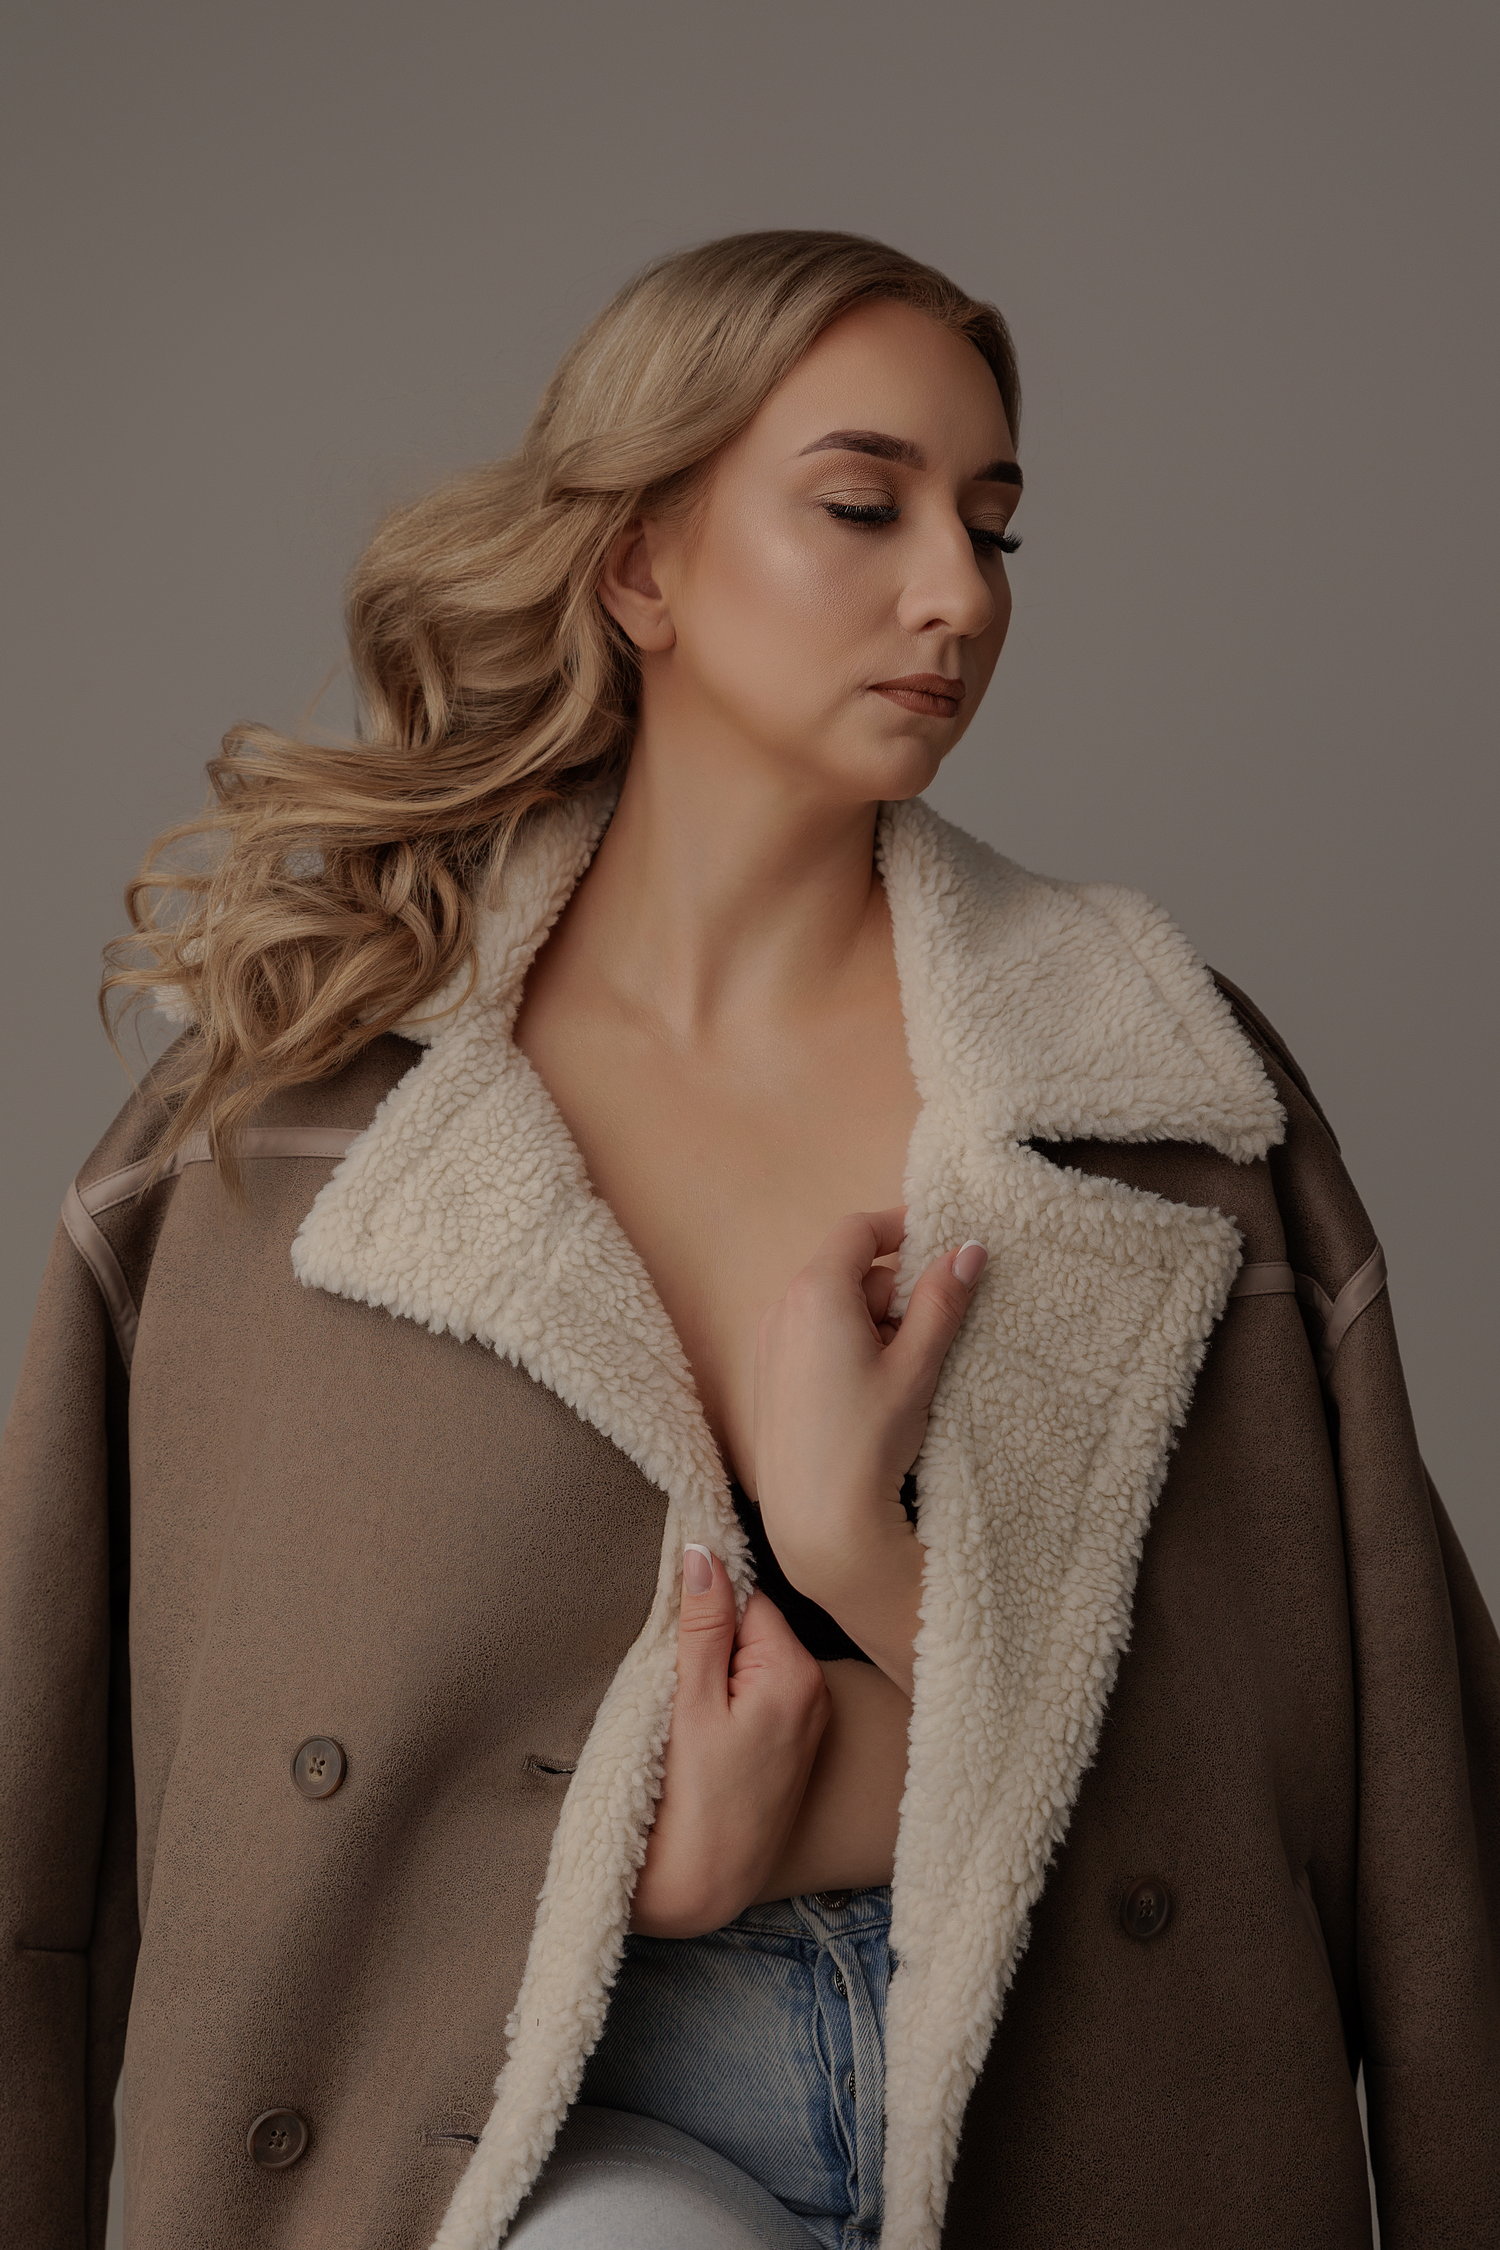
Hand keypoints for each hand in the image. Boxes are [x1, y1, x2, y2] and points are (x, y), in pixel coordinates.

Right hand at [630, 1545, 830, 1938]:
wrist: (704, 1889)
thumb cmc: (693, 1804)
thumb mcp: (688, 1705)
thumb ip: (701, 1624)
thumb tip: (705, 1551)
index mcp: (795, 1672)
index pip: (748, 1597)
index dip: (704, 1603)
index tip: (672, 1621)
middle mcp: (815, 1692)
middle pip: (752, 1629)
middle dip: (709, 1639)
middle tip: (674, 1683)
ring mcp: (808, 1722)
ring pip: (752, 1662)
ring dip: (715, 1671)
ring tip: (684, 1714)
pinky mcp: (792, 1748)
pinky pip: (757, 1696)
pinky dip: (726, 1701)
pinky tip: (701, 1735)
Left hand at [751, 1210, 987, 1689]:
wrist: (817, 1519)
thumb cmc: (868, 1438)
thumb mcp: (916, 1364)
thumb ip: (941, 1300)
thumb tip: (969, 1248)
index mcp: (815, 1291)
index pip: (858, 1229)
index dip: (902, 1228)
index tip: (940, 1249)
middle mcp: (781, 1307)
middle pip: (848, 1270)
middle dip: (894, 1291)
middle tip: (928, 1336)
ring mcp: (769, 1343)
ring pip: (832, 1307)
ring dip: (874, 1322)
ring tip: (903, 1375)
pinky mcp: (769, 1377)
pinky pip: (813, 1338)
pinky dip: (847, 1346)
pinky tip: (871, 1395)